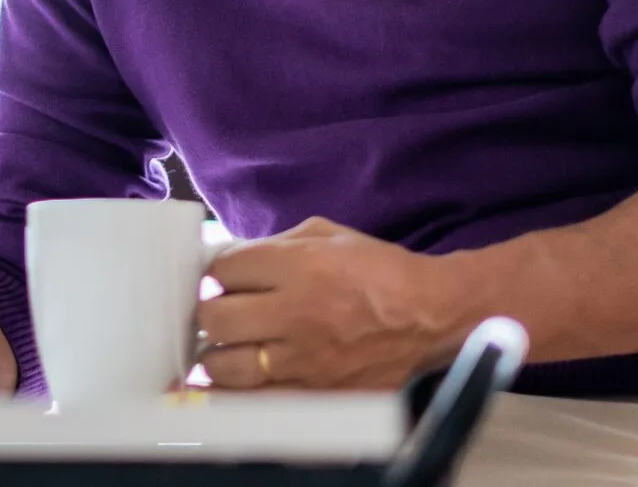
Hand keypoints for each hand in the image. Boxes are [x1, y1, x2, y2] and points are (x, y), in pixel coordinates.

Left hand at [195, 217, 464, 391]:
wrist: (429, 317)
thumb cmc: (378, 271)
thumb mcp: (327, 235)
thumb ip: (274, 245)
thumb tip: (228, 259)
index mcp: (299, 265)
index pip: (222, 270)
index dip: (214, 274)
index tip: (220, 280)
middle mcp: (295, 312)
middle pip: (214, 318)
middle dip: (208, 313)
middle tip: (218, 313)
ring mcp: (303, 359)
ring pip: (225, 365)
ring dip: (216, 356)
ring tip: (224, 348)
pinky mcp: (314, 394)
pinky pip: (254, 401)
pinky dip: (237, 392)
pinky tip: (237, 379)